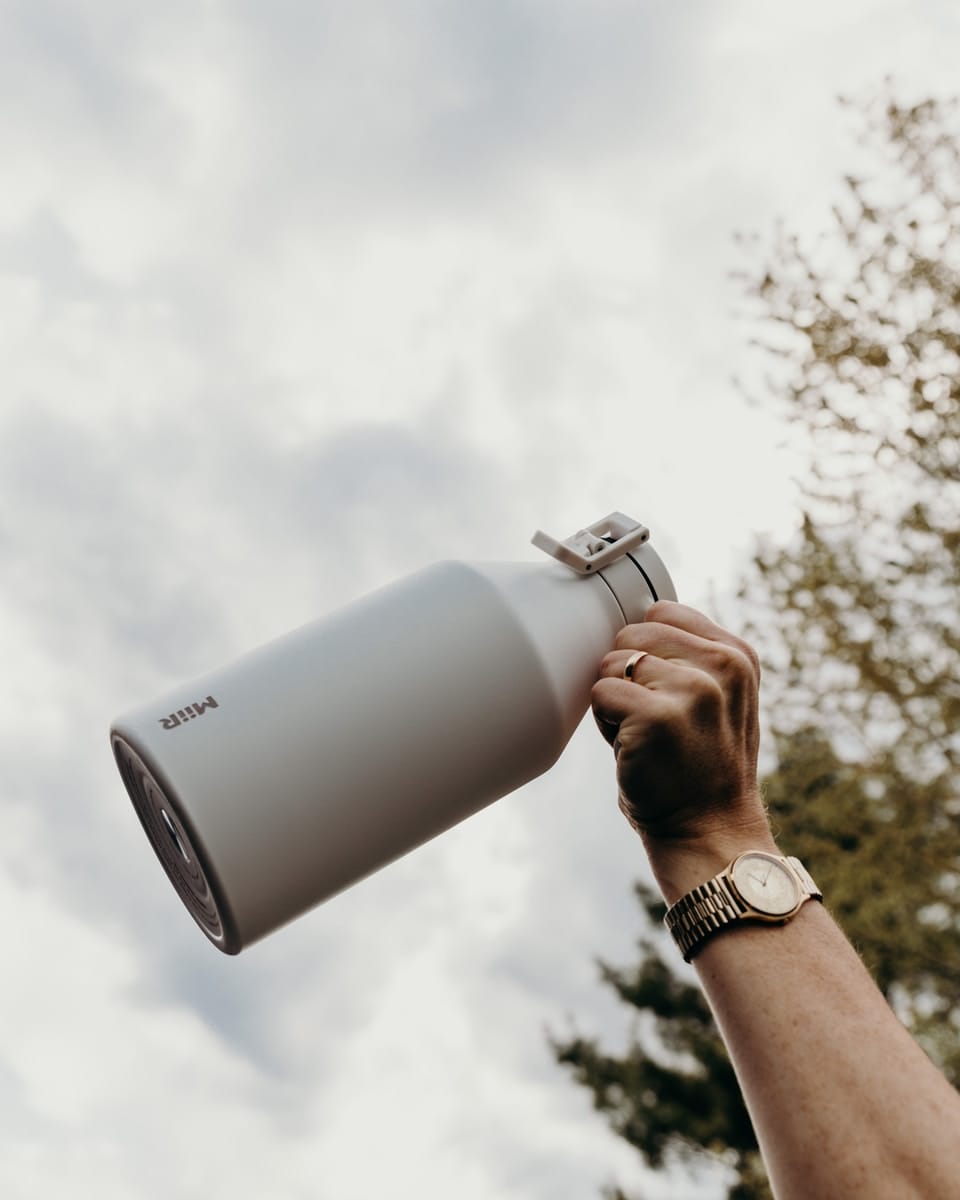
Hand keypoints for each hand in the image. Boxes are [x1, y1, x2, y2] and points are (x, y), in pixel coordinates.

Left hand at [592, 601, 774, 898]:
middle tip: (656, 722)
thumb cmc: (702, 768)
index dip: (647, 653)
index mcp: (737, 655)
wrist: (710, 833)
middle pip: (631, 633)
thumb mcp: (721, 698)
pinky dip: (604, 723)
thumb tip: (637, 617)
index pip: (662, 612)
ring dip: (616, 702)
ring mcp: (691, 689)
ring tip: (648, 738)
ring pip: (611, 663)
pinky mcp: (656, 715)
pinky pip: (600, 692)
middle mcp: (722, 665)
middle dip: (629, 676)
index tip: (668, 694)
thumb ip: (692, 656)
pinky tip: (635, 749)